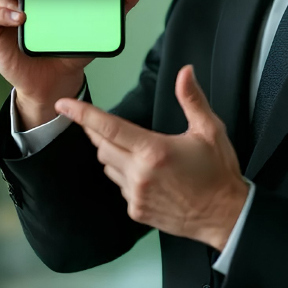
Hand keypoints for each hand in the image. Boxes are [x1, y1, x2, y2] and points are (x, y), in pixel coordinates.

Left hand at [56, 64, 248, 250]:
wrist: (225, 215)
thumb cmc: (218, 172)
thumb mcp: (210, 130)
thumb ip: (192, 99)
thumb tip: (185, 72)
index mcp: (154, 151)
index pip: (109, 127)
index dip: (83, 114)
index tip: (63, 104)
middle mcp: (140, 174)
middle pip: (102, 146)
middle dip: (99, 132)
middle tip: (103, 123)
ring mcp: (136, 195)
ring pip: (108, 166)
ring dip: (113, 154)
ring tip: (136, 150)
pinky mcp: (137, 211)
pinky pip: (119, 186)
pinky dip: (124, 175)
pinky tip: (145, 173)